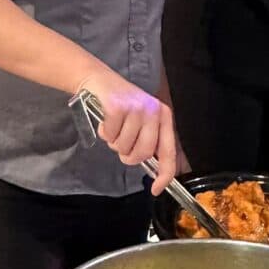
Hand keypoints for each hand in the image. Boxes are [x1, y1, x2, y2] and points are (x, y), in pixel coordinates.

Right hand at [77, 68, 177, 195]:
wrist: (100, 79)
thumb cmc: (122, 104)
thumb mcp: (142, 120)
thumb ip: (150, 140)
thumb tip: (156, 170)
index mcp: (163, 116)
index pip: (169, 152)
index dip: (164, 174)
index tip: (156, 189)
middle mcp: (153, 111)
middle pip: (143, 153)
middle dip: (129, 156)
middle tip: (121, 146)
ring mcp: (136, 108)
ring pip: (124, 146)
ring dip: (114, 142)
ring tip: (113, 127)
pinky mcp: (118, 107)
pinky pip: (110, 135)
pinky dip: (104, 132)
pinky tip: (105, 121)